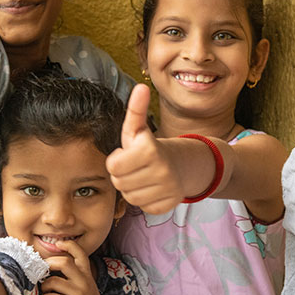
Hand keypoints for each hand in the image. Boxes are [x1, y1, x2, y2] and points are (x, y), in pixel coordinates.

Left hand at [39, 239, 111, 294]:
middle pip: (64, 263)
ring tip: (44, 289)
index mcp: (87, 274)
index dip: (69, 245)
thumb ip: (75, 274)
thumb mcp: (86, 284)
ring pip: (54, 281)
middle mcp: (84, 281)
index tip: (58, 243)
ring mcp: (78, 293)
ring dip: (44, 285)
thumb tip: (53, 263)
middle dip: (49, 264)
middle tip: (42, 270)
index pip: (80, 253)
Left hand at [106, 84, 186, 213]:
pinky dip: (144, 199)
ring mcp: (167, 190)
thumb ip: (136, 109)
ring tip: (142, 177)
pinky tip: (151, 188)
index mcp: (151, 151)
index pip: (113, 166)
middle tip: (134, 166)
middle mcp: (162, 171)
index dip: (117, 160)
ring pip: (129, 197)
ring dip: (132, 188)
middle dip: (122, 174)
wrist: (181, 165)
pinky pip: (142, 207)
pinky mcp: (169, 205)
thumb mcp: (139, 129)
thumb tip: (141, 87)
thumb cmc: (150, 147)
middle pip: (119, 182)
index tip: (127, 154)